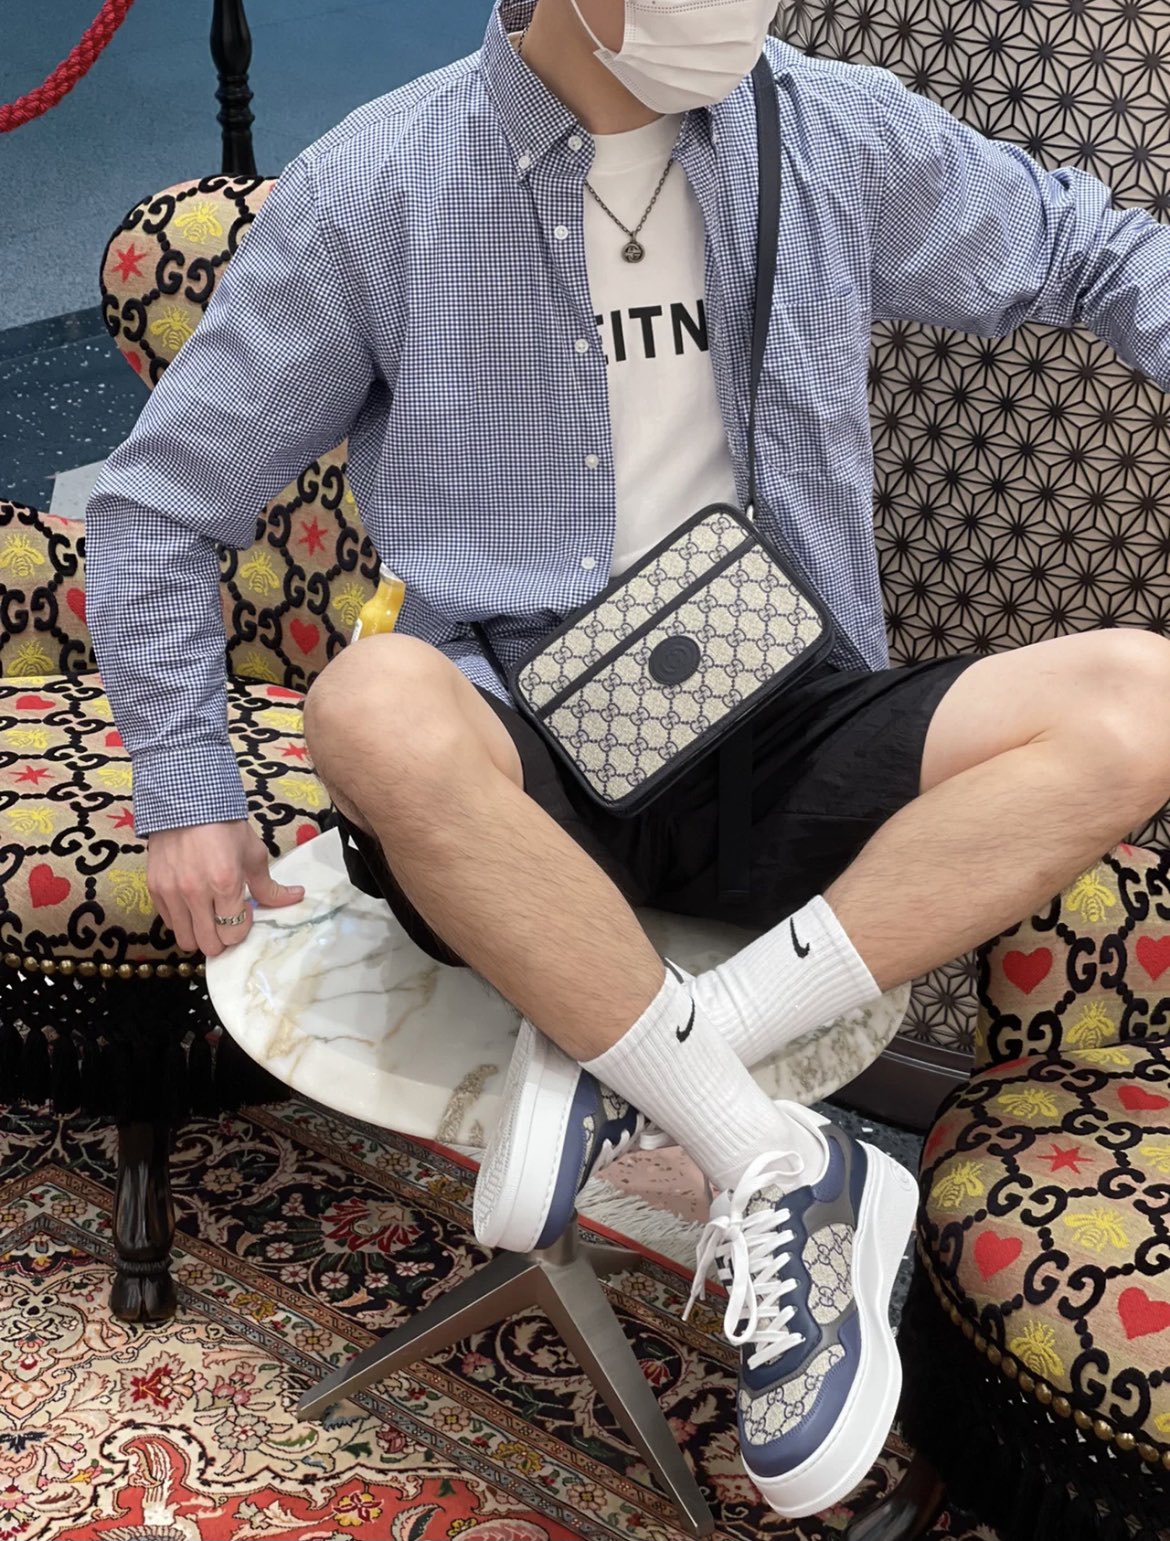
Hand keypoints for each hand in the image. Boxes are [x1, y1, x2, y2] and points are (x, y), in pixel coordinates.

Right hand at [147, 819, 305, 958]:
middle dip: (222, 939)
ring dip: (200, 935)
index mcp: (225, 883)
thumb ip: (269, 885)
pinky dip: (182, 921)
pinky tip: (191, 905)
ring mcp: (171, 892)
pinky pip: (169, 923)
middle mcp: (195, 893)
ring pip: (185, 940)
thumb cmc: (225, 827)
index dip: (242, 929)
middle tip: (226, 922)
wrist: (186, 803)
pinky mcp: (154, 889)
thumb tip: (296, 897)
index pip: (233, 933)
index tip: (244, 913)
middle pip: (209, 945)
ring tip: (208, 918)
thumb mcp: (253, 854)